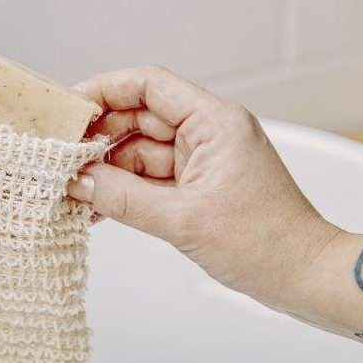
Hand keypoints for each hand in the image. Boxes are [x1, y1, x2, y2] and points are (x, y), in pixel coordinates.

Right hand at [68, 66, 340, 311]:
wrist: (300, 276)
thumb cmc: (264, 243)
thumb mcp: (184, 219)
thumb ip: (124, 198)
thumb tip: (77, 182)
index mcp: (213, 122)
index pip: (149, 86)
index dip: (104, 90)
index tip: (69, 108)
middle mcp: (206, 134)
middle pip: (139, 119)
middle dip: (98, 139)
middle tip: (61, 160)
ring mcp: (200, 162)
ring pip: (140, 153)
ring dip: (107, 171)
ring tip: (73, 192)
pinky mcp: (196, 188)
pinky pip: (149, 180)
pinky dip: (124, 191)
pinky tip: (97, 207)